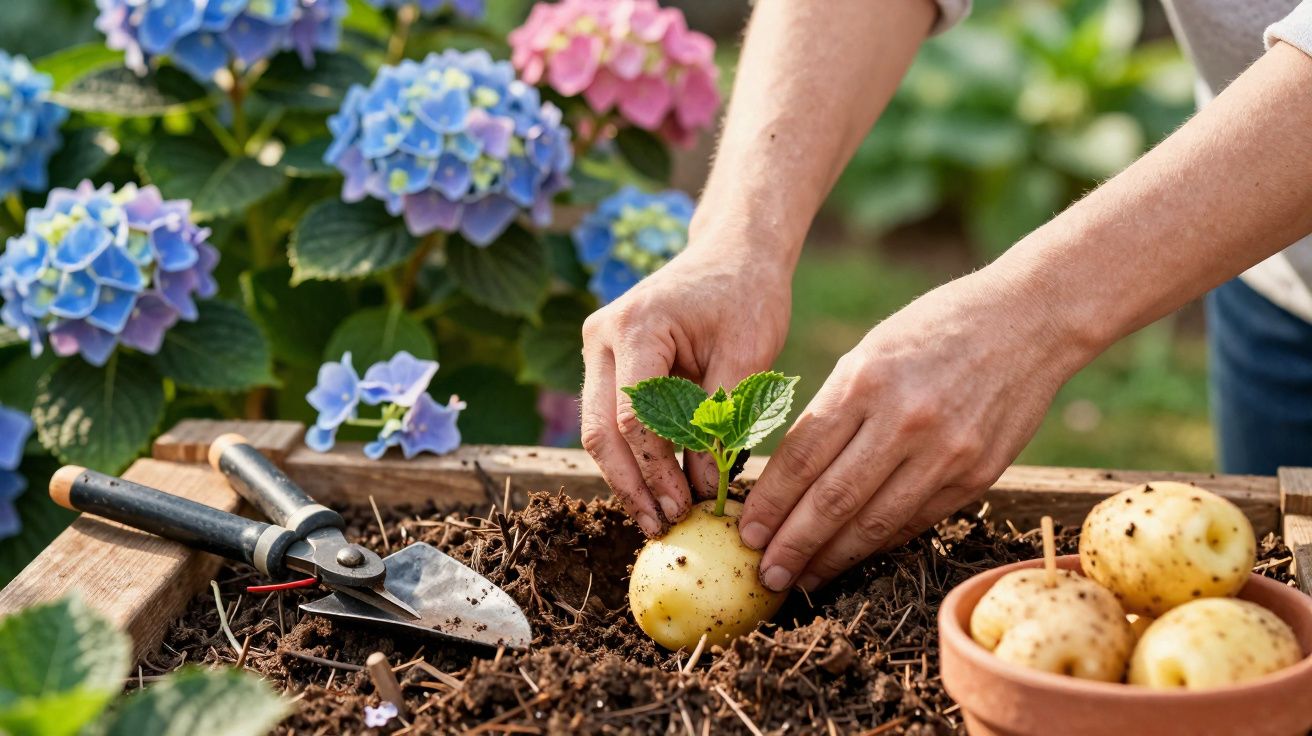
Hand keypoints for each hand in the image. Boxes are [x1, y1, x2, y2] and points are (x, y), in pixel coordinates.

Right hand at [581, 234, 791, 536]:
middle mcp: (602, 336)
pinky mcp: (606, 363)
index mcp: (636, 326)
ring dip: (626, 478)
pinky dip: (632, 456)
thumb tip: (706, 490)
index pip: (636, 415)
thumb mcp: (747, 355)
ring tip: (657, 518)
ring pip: (597, 430)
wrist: (732, 255)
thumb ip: (722, 420)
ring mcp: (597, 349)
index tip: (688, 505)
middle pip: (601, 429)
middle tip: (662, 526)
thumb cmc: (746, 296)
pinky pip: (610, 419)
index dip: (659, 468)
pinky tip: (655, 490)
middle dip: (632, 484)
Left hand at [739, 269, 1091, 591]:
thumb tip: (790, 476)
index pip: (802, 458)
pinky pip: (916, 520)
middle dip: (792, 544)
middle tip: (764, 574)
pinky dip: (880, 543)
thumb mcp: (870, 352)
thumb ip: (833, 410)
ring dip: (833, 558)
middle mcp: (904, 420)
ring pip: (875, 522)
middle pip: (833, 500)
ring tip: (803, 579)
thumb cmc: (935, 329)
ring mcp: (945, 452)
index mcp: (865, 381)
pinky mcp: (978, 474)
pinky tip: (855, 556)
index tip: (746, 531)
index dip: (770, 502)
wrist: (1027, 321)